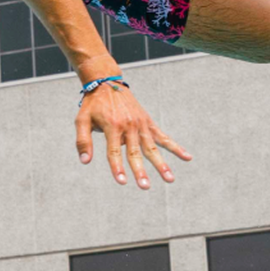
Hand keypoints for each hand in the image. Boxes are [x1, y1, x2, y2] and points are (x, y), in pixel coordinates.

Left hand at [75, 79, 190, 188]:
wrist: (107, 83)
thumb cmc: (93, 105)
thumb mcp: (82, 120)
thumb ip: (83, 141)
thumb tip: (85, 162)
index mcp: (112, 126)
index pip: (114, 151)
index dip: (117, 167)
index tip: (122, 182)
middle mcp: (129, 126)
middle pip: (135, 152)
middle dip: (140, 170)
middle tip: (145, 186)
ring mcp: (141, 125)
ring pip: (152, 148)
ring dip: (161, 164)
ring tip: (170, 179)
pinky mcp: (148, 123)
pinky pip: (164, 137)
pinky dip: (176, 147)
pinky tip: (187, 157)